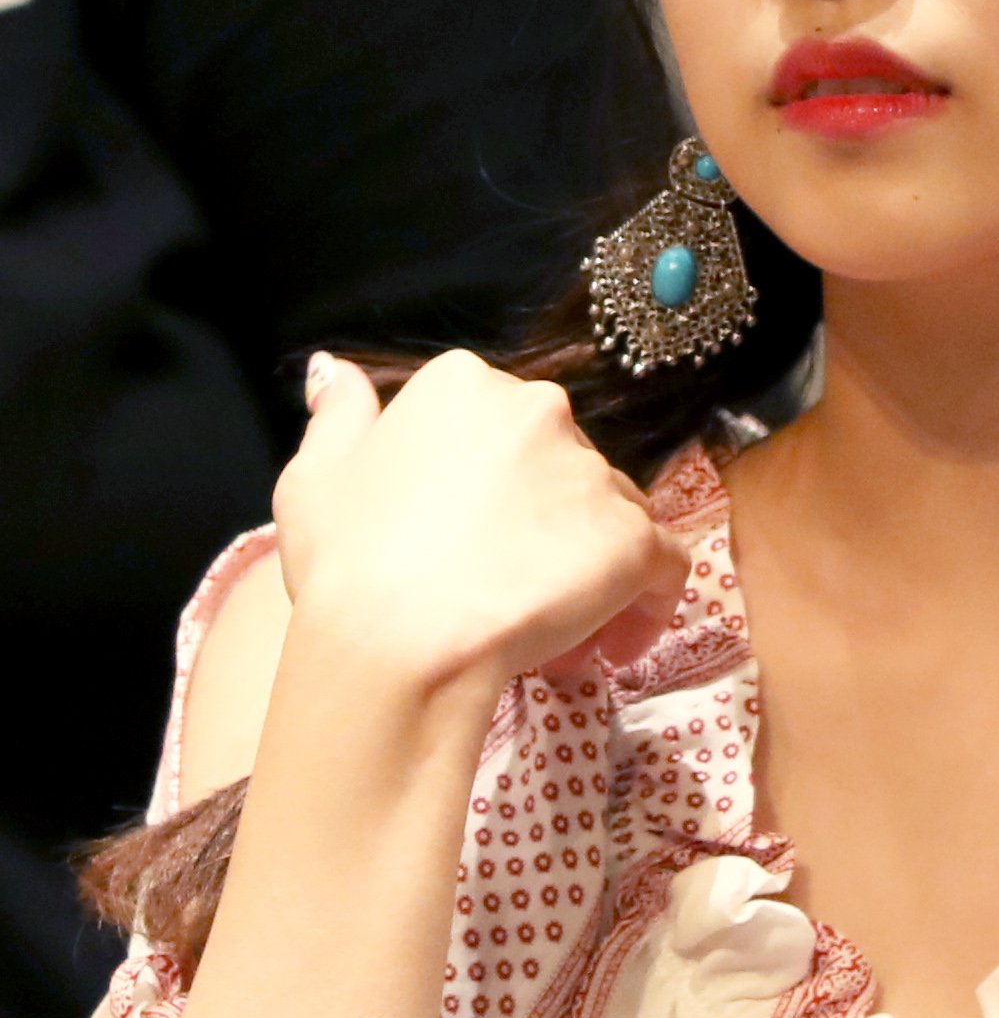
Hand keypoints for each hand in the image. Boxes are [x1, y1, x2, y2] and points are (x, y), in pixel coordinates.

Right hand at [273, 351, 690, 694]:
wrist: (396, 642)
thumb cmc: (347, 564)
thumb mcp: (314, 478)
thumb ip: (340, 416)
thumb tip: (335, 369)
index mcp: (464, 385)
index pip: (500, 431)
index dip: (491, 495)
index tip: (468, 546)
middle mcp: (540, 408)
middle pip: (562, 469)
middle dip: (544, 529)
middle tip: (502, 595)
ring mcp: (593, 472)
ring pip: (613, 515)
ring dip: (590, 566)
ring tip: (550, 634)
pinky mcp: (634, 537)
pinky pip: (664, 567)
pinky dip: (647, 605)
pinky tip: (609, 647)